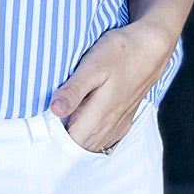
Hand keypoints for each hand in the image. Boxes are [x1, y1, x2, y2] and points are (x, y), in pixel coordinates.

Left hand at [48, 17, 175, 153]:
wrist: (151, 47)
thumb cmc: (120, 52)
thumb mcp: (92, 66)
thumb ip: (74, 90)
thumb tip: (56, 110)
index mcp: (98, 116)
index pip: (68, 143)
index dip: (53, 136)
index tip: (43, 121)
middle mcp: (109, 127)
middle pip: (78, 146)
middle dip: (61, 137)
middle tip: (49, 117)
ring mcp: (118, 125)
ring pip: (91, 144)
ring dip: (76, 135)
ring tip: (63, 116)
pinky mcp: (124, 121)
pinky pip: (103, 139)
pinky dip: (89, 134)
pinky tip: (82, 119)